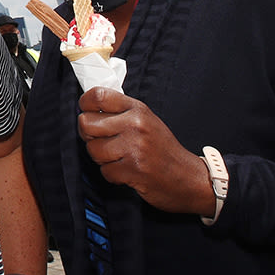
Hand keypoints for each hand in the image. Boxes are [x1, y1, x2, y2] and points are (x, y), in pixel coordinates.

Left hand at [77, 87, 214, 215]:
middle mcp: (135, 125)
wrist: (190, 178)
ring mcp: (134, 148)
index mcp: (137, 109)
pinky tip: (126, 171)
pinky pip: (105, 171)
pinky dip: (112, 174)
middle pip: (87, 124)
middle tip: (101, 141)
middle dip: (89, 136)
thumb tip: (87, 108)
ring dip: (101, 158)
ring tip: (118, 158)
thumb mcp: (146, 120)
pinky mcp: (133, 170)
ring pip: (93, 150)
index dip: (85, 104)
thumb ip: (120, 112)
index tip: (86, 111)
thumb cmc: (163, 149)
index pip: (98, 95)